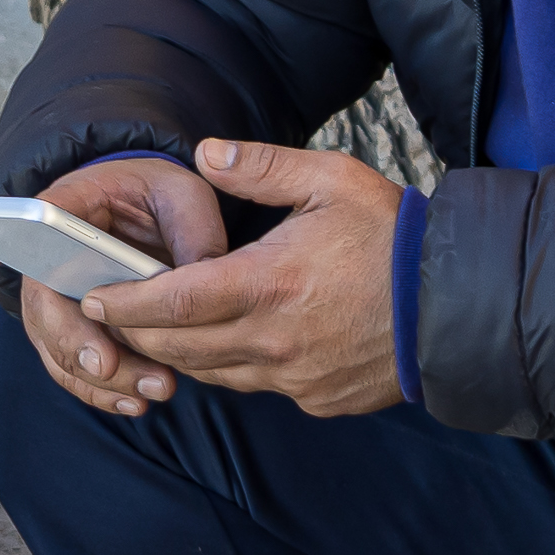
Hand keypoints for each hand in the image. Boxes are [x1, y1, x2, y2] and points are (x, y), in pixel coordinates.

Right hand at [1, 155, 225, 418]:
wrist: (152, 211)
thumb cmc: (163, 195)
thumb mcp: (184, 196)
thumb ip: (192, 232)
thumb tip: (206, 276)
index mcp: (68, 207)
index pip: (38, 232)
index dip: (23, 256)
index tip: (65, 297)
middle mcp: (48, 257)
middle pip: (44, 306)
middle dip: (76, 343)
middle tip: (109, 368)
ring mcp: (58, 299)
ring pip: (58, 347)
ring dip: (98, 379)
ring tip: (147, 393)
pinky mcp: (75, 331)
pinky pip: (74, 368)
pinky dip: (101, 391)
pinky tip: (135, 404)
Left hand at [79, 138, 406, 420]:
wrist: (460, 304)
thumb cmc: (395, 238)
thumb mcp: (331, 181)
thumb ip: (261, 167)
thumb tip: (205, 155)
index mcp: (269, 283)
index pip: (173, 301)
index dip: (126, 302)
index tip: (94, 297)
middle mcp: (273, 341)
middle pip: (180, 347)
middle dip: (139, 332)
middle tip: (113, 314)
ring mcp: (295, 378)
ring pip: (213, 374)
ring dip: (181, 354)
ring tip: (161, 329)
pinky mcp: (318, 399)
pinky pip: (258, 388)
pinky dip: (233, 369)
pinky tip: (233, 345)